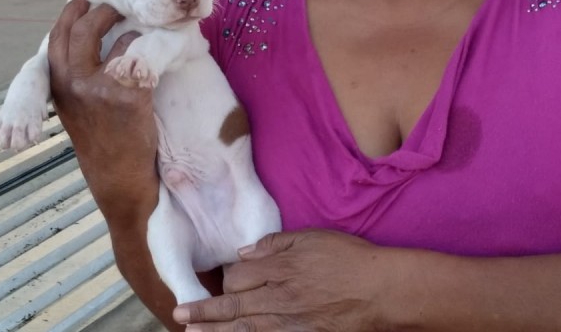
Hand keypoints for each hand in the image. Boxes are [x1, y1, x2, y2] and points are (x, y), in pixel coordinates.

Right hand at [47, 0, 159, 224]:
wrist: (117, 176)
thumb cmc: (101, 138)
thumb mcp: (75, 106)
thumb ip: (75, 76)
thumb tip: (88, 39)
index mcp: (57, 85)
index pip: (57, 38)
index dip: (70, 14)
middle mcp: (73, 84)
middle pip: (84, 30)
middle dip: (101, 11)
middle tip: (116, 5)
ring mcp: (100, 88)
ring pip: (118, 39)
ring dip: (133, 30)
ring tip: (142, 29)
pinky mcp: (128, 94)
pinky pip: (142, 56)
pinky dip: (150, 49)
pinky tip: (157, 50)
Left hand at [173, 229, 391, 330]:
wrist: (380, 289)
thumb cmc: (349, 258)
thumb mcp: (312, 238)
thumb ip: (276, 243)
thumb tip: (245, 252)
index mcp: (280, 268)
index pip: (239, 276)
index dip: (227, 279)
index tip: (224, 280)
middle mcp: (279, 296)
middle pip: (233, 305)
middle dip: (204, 310)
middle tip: (179, 315)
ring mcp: (289, 322)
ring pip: (243, 328)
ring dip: (216, 331)